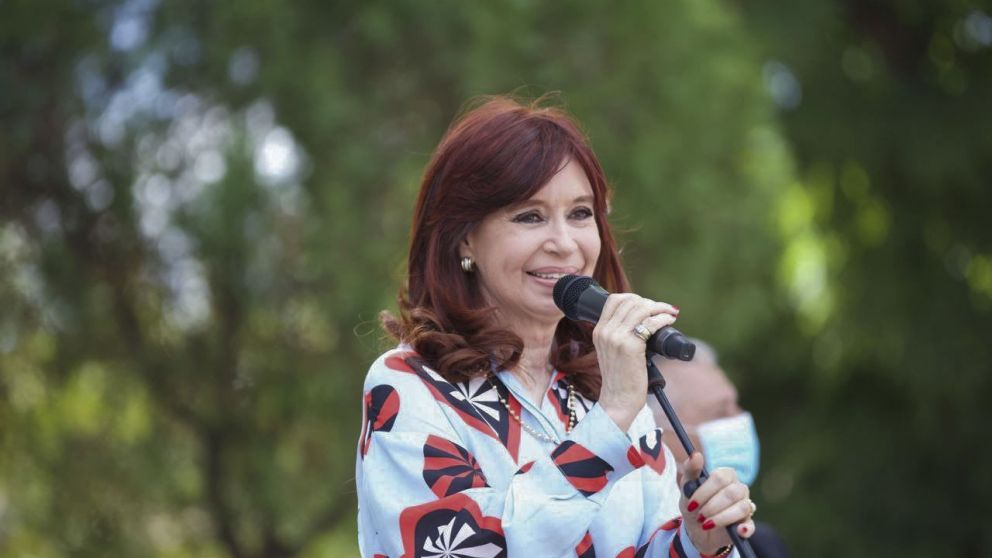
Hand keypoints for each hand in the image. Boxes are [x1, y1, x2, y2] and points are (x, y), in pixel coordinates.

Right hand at [593, 293, 677, 430]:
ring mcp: (616, 338)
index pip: (614, 300)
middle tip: (662, 309)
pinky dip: (663, 318)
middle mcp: (605, 331)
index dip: (634, 297)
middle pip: (629, 301)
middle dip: (650, 302)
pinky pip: (650, 323)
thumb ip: (619, 335)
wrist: (618, 400)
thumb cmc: (620, 379)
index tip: (648, 305)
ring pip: (640, 308)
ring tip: (669, 313)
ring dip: (659, 307)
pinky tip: (669, 321)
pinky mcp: (631, 346)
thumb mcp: (611, 352)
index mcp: (599, 331)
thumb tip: (643, 321)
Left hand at [679, 452, 755, 554]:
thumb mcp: (687, 488)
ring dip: (721, 518)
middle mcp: (738, 488)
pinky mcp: (746, 524)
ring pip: (742, 507)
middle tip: (699, 516)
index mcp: (726, 475)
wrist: (695, 529)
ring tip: (706, 524)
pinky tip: (738, 531)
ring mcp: (745, 505)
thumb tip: (695, 454)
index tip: (691, 503)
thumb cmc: (693, 504)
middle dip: (712, 506)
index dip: (705, 491)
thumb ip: (691, 470)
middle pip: (732, 493)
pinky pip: (751, 525)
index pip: (721, 477)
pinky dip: (745, 528)